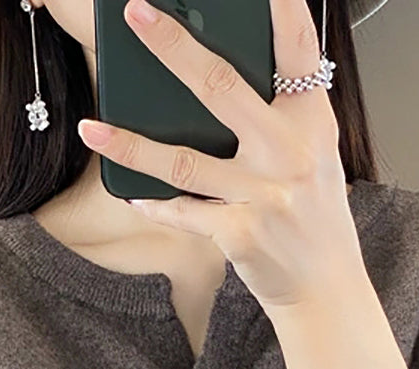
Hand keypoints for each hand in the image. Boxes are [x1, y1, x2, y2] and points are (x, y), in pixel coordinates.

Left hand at [77, 0, 366, 312]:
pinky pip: (184, 212)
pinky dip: (156, 205)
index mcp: (313, 124)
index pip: (298, 52)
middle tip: (137, 15)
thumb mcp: (318, 158)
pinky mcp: (241, 234)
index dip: (280, 8)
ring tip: (92, 128)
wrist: (326, 290)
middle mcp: (290, 154)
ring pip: (183, 160)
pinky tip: (134, 198)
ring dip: (130, 145)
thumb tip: (220, 78)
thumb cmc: (315, 220)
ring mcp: (265, 195)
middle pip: (223, 88)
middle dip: (174, 47)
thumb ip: (283, 118)